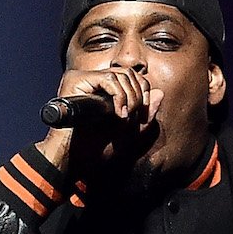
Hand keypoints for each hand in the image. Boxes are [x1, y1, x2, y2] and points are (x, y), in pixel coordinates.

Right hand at [34, 66, 162, 171]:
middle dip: (139, 95)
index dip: (142, 92)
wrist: (72, 161)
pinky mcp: (75, 80)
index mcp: (100, 89)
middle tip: (135, 117)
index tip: (142, 115)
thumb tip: (160, 92)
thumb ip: (144, 115)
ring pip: (120, 74)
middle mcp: (90, 80)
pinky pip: (108, 80)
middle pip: (128, 72)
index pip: (130, 77)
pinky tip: (119, 114)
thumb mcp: (128, 132)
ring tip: (125, 118)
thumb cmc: (94, 150)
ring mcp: (81, 78)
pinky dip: (119, 96)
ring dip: (130, 97)